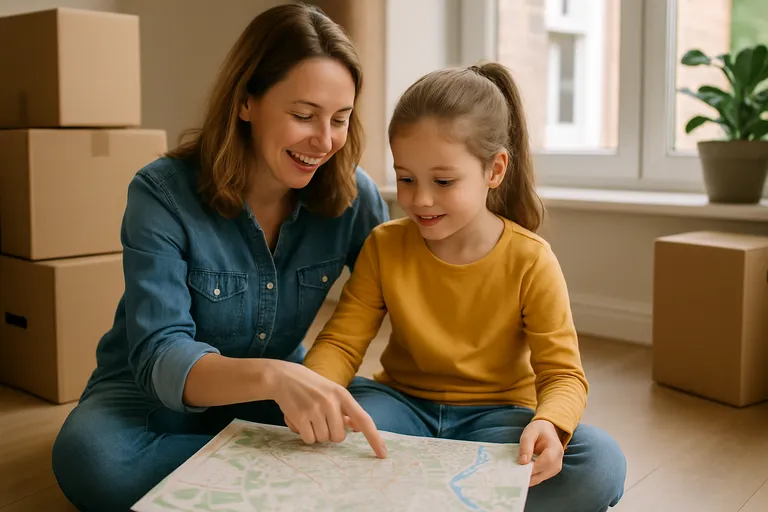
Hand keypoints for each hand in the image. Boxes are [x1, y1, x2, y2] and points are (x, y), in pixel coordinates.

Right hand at [268, 361, 386, 458]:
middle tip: (321, 420)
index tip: (383, 455)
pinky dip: (305, 435)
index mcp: (343, 395)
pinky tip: (300, 420)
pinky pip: (309, 439)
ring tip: (309, 417)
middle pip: (339, 437)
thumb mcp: (332, 392)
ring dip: (316, 434)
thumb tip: (358, 427)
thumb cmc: (312, 387)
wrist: (284, 377)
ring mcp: (315, 409)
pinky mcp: (300, 416)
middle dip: (330, 433)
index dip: (374, 438)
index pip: (364, 420)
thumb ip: (345, 410)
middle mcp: (331, 401)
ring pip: (323, 439)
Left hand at [518, 419, 563, 486]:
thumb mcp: (529, 433)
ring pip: (542, 477)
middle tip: (514, 476)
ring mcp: (556, 466)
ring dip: (529, 478)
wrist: (547, 430)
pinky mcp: (552, 471)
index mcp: (555, 447)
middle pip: (544, 472)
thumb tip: (523, 462)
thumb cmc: (538, 430)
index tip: (519, 470)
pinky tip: (522, 473)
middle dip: (529, 475)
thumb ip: (526, 446)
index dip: (533, 468)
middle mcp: (558, 459)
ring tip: (517, 474)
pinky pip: (541, 477)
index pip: (547, 461)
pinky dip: (532, 477)